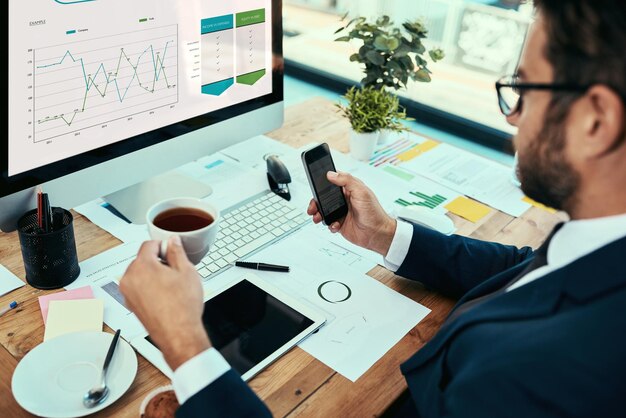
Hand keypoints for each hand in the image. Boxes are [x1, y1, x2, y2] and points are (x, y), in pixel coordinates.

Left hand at [119, 236, 210, 370]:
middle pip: (142, 259)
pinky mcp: (130, 304)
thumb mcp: (186, 271)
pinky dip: (149, 287)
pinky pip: (138, 287)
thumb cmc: (182, 307)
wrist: (178, 334)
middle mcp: (129, 278)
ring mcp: (128, 293)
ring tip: (171, 286)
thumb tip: (173, 242)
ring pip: (140, 273)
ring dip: (153, 274)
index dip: (163, 246)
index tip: (171, 252)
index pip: (148, 244)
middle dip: (158, 261)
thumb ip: (177, 252)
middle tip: (175, 271)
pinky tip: (164, 296)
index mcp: (142, 266)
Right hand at [307, 171, 395, 255]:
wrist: (378, 234)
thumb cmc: (374, 212)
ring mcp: (341, 212)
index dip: (323, 183)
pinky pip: (329, 223)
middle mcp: (344, 200)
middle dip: (316, 202)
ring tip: (317, 218)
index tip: (315, 185)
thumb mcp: (361, 192)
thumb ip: (346, 180)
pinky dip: (329, 225)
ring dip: (318, 214)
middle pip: (324, 198)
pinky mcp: (340, 224)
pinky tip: (336, 225)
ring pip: (324, 211)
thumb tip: (331, 174)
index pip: (333, 182)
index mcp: (349, 189)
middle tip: (312, 207)